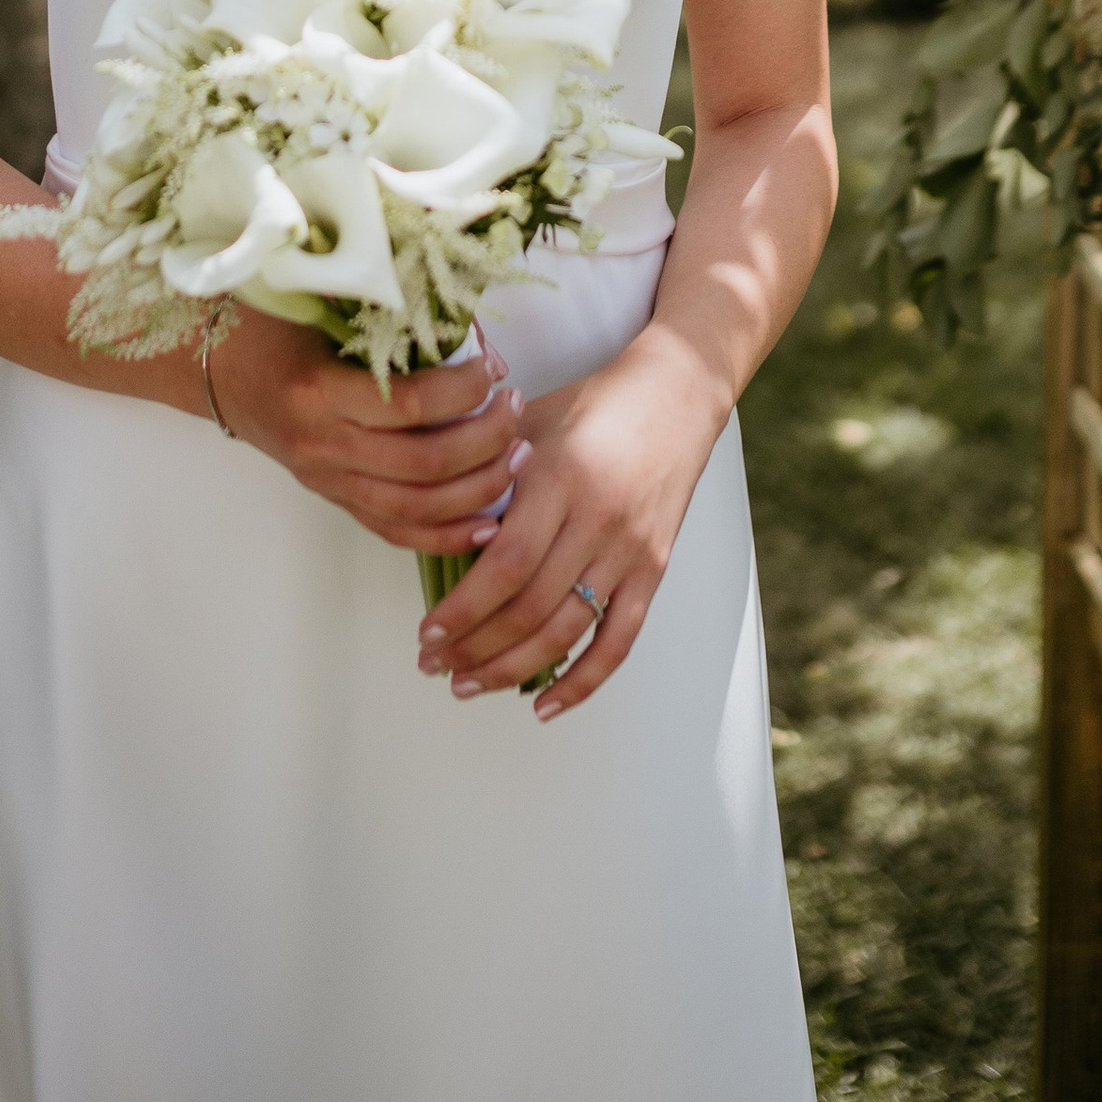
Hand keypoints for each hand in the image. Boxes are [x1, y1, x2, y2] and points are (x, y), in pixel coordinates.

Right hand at [208, 316, 531, 554]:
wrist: (219, 369)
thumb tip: (469, 324)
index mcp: (320, 391)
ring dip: (481, 487)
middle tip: (515, 407)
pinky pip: (396, 531)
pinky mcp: (334, 499)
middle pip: (426, 465)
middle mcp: (324, 445)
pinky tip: (488, 522)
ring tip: (516, 454)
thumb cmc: (273, 325)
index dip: (464, 389)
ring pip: (419, 508)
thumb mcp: (322, 306)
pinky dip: (447, 534)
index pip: (411, 406)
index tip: (493, 366)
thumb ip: (388, 317)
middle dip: (487, 440)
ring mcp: (329, 480)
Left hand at [413, 326, 727, 719]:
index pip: (506, 565)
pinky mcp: (654, 568)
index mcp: (560, 478)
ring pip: (567, 631)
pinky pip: (619, 639)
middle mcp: (597, 520)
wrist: (674, 395)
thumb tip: (433, 527)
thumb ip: (487, 474)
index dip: (463, 609)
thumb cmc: (591, 404)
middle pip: (531, 608)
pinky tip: (544, 706)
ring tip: (468, 684)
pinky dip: (582, 681)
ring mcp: (630, 549)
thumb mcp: (530, 422)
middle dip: (474, 648)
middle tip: (434, 666)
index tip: (427, 632)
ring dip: (512, 669)